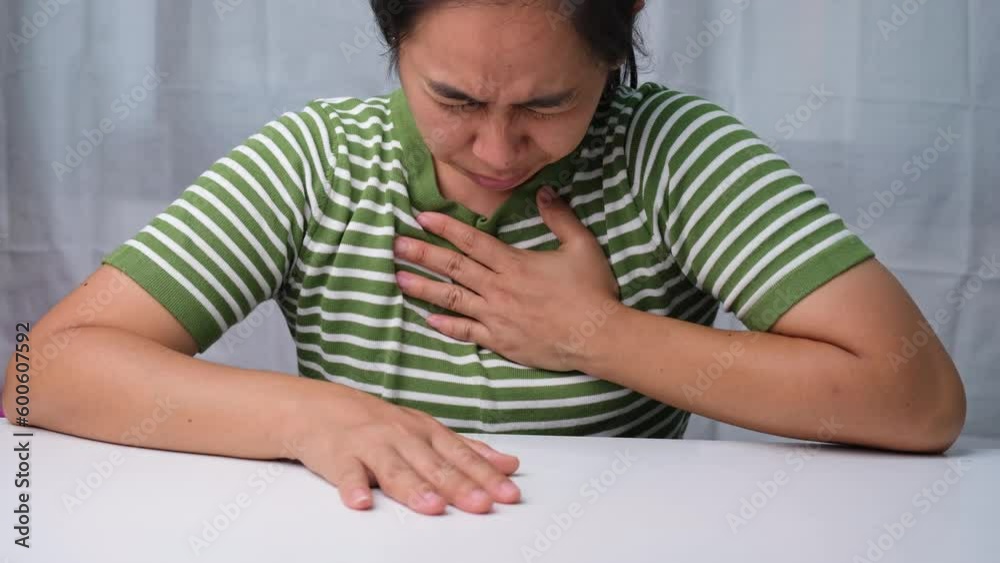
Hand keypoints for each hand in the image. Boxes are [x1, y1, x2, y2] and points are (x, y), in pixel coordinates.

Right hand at [293, 386, 521, 514]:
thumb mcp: (427, 431)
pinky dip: (352, 487)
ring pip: (395, 470)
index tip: (507, 494)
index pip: (462, 457)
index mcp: (426, 433)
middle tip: (480, 504)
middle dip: (459, 485)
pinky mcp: (339, 456)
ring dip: (414, 488)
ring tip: (432, 506)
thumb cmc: (378, 423)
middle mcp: (403, 438)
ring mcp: (371, 446)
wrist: (320, 408)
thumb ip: (467, 451)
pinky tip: (361, 501)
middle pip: (434, 465)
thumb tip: (509, 464)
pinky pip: (346, 473)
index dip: (486, 476)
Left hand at [393, 186, 620, 371]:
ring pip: (452, 299)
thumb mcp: (581, 246)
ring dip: (423, 288)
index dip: (445, 227)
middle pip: (453, 267)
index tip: (422, 217)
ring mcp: (496, 316)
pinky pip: (467, 332)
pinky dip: (447, 326)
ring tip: (398, 278)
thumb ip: (560, 217)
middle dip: (421, 253)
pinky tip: (428, 320)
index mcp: (515, 264)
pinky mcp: (500, 341)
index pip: (472, 241)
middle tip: (394, 244)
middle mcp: (499, 288)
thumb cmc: (592, 291)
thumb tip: (545, 191)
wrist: (597, 336)